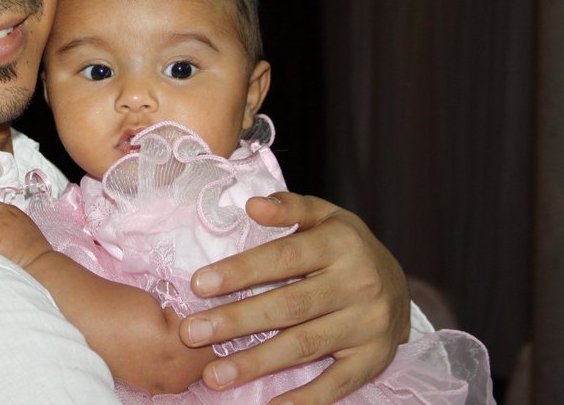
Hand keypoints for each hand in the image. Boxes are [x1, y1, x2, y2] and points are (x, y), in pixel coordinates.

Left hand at [178, 193, 409, 404]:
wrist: (401, 285)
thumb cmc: (345, 246)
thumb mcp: (324, 215)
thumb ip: (288, 207)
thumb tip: (252, 205)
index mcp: (340, 244)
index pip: (283, 258)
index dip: (240, 272)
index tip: (198, 285)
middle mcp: (358, 284)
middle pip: (289, 306)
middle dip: (236, 321)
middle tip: (191, 333)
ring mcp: (369, 325)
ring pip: (305, 345)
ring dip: (256, 363)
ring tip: (214, 374)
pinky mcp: (374, 359)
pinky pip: (338, 383)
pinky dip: (305, 399)